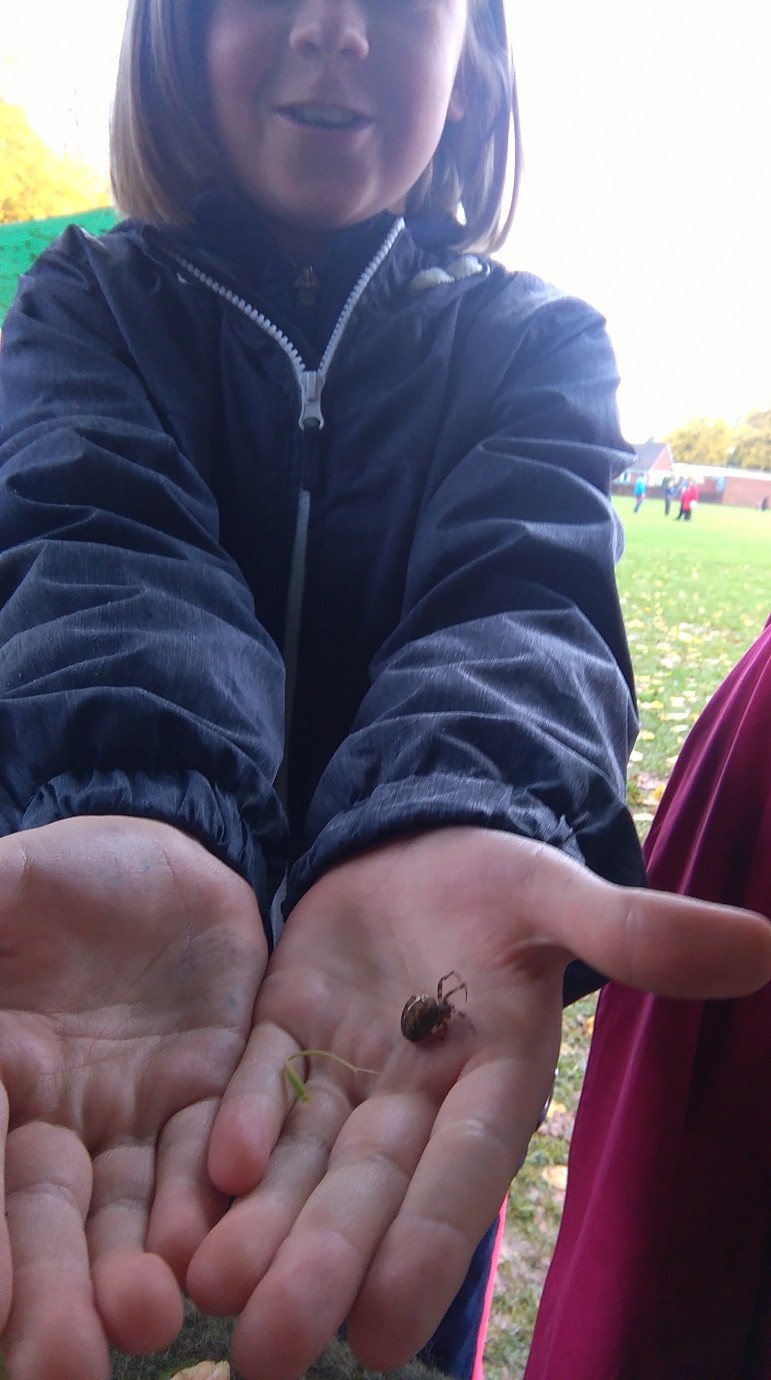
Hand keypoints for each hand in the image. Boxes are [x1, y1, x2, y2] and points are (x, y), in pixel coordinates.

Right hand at [0, 816, 266, 1379]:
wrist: (167, 856)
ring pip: (133, 1207)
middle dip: (56, 1290)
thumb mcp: (6, 889)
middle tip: (66, 1367)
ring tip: (149, 1317)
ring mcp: (136, 1116)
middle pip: (49, 1218)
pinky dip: (210, 1197)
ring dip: (137, 1266)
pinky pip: (215, 1152)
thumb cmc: (64, 874)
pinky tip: (208, 1245)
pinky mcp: (216, 1094)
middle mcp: (57, 1123)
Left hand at [187, 828, 770, 1378]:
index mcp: (491, 1083)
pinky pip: (259, 1084)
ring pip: (301, 1159)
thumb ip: (634, 934)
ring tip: (210, 1286)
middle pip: (366, 1188)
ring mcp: (346, 1073)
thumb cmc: (502, 882)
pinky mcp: (287, 1034)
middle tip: (269, 1352)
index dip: (427, 1246)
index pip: (461, 1175)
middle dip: (322, 1265)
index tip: (385, 1330)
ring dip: (260, 1223)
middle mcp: (415, 1101)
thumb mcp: (558, 899)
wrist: (421, 846)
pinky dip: (234, 1127)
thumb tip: (760, 945)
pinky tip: (207, 1172)